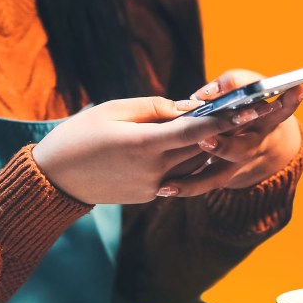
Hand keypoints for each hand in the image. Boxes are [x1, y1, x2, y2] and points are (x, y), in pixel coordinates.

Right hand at [31, 96, 240, 203]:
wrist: (55, 180)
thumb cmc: (79, 136)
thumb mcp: (112, 110)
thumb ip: (153, 108)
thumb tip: (187, 108)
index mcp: (144, 144)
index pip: (196, 130)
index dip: (225, 118)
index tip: (248, 107)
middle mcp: (153, 169)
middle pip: (201, 147)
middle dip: (223, 129)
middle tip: (245, 108)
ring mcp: (152, 186)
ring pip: (193, 163)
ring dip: (208, 145)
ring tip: (224, 124)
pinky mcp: (148, 195)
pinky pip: (178, 175)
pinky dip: (187, 158)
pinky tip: (192, 143)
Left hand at [160, 69, 302, 196]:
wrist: (261, 145)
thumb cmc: (247, 102)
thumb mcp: (248, 86)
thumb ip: (231, 84)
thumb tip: (203, 95)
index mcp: (269, 119)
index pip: (280, 111)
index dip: (286, 103)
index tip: (295, 93)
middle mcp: (256, 145)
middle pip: (241, 149)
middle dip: (224, 146)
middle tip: (204, 141)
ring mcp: (240, 164)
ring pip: (218, 176)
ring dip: (193, 183)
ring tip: (168, 185)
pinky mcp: (223, 175)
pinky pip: (204, 183)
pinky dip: (185, 186)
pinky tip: (162, 188)